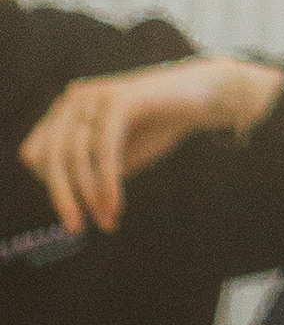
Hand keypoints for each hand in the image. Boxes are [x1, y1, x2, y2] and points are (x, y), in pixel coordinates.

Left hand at [16, 55, 283, 234]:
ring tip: (106, 220)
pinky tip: (115, 206)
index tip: (72, 215)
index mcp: (66, 108)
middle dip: (62, 197)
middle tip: (76, 228)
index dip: (52, 186)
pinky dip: (107, 183)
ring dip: (89, 195)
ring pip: (76, 157)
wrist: (207, 97)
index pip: (36, 154)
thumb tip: (64, 204)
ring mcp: (96, 96)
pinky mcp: (119, 99)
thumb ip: (85, 172)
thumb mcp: (113, 155)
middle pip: (49, 158)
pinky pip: (104, 151)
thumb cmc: (158, 127)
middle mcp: (74, 98)